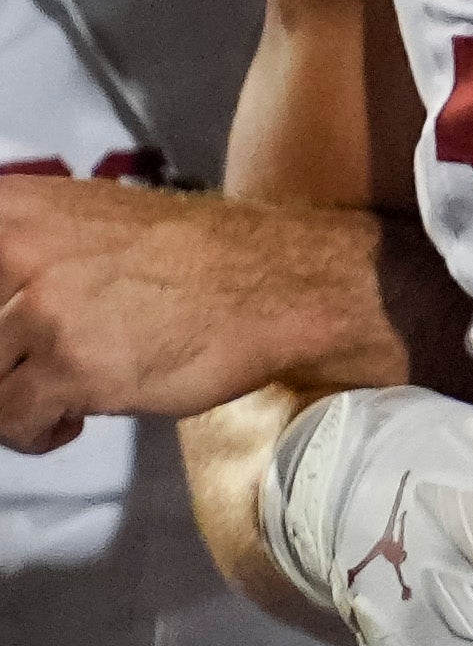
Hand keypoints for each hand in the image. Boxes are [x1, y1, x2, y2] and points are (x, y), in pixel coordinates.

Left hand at [0, 182, 398, 452]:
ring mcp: (39, 311)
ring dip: (12, 399)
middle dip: (3, 360)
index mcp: (10, 212)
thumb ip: (24, 251)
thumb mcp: (82, 222)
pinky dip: (33, 433)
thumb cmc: (190, 257)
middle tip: (30, 370)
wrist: (272, 285)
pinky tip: (70, 420)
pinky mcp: (68, 367)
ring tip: (53, 397)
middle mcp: (13, 251)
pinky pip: (9, 420)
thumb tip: (2, 303)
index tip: (9, 344)